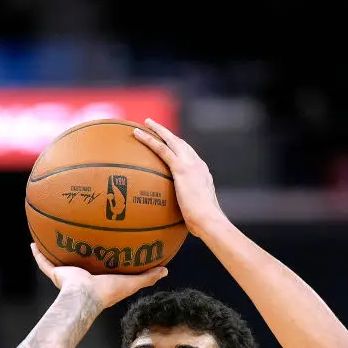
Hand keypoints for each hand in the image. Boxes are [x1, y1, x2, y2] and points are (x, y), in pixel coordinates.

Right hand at [31, 243, 166, 308]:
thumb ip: (148, 276)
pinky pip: (44, 262)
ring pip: (58, 260)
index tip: (103, 246)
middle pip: (78, 261)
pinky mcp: (55, 273)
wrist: (86, 296)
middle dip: (77, 250)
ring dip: (54, 249)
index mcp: (97, 279)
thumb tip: (166, 269)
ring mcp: (66, 275)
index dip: (101, 258)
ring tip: (51, 234)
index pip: (99, 267)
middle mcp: (81, 277)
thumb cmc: (108, 292)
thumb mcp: (131, 282)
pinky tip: (32, 242)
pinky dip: (37, 253)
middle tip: (77, 236)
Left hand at [133, 118, 225, 233]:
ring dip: (158, 130)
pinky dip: (149, 139)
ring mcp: (191, 165)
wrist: (210, 221)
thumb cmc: (204, 225)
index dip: (180, 148)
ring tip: (145, 123)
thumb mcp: (196, 214)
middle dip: (168, 134)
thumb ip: (188, 211)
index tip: (171, 144)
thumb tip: (180, 222)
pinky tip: (137, 134)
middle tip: (155, 126)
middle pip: (181, 143)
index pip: (190, 156)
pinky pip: (162, 149)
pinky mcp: (181, 169)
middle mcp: (198, 165)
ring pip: (172, 140)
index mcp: (203, 174)